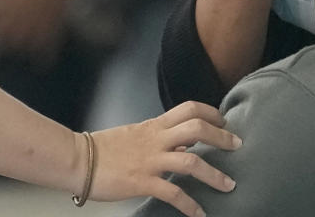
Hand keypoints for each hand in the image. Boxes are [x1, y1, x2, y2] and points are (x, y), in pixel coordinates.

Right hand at [86, 101, 240, 215]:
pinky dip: (190, 204)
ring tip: (229, 185)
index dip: (211, 112)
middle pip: (198, 128)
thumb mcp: (136, 134)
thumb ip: (160, 137)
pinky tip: (200, 213)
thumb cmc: (104, 149)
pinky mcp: (142, 182)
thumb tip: (184, 144)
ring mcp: (150, 161)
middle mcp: (157, 140)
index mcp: (155, 126)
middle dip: (221, 137)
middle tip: (237, 146)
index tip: (224, 121)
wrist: (76, 159)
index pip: (190, 108)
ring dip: (214, 174)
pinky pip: (173, 193)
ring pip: (191, 162)